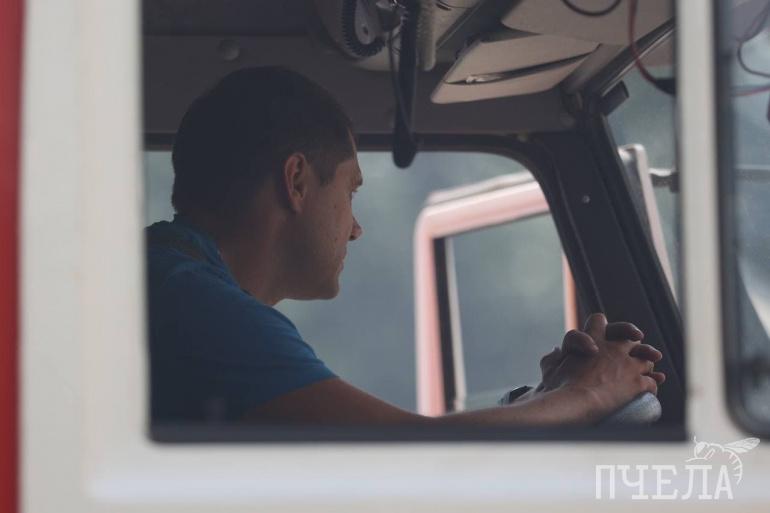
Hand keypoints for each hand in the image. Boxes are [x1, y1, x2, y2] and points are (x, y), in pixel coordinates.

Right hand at [533, 314, 664, 395]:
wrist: (575, 403)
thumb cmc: (559, 386)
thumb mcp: (550, 368)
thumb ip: (553, 357)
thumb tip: (556, 350)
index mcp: (592, 339)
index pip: (599, 320)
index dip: (603, 327)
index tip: (606, 336)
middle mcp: (613, 348)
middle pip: (631, 339)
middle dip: (636, 345)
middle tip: (638, 353)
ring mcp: (628, 365)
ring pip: (646, 360)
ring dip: (646, 367)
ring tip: (648, 375)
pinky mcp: (638, 383)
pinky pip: (651, 382)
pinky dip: (652, 386)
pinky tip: (649, 391)